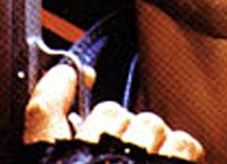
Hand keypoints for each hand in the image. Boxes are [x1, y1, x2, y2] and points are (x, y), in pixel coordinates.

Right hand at [24, 64, 204, 161]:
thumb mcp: (64, 163)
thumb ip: (70, 147)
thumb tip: (76, 126)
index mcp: (53, 162)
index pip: (42, 111)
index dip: (57, 84)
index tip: (70, 73)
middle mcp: (89, 161)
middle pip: (109, 113)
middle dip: (121, 129)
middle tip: (126, 153)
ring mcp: (132, 162)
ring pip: (149, 123)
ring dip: (153, 143)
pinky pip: (183, 142)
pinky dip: (184, 152)